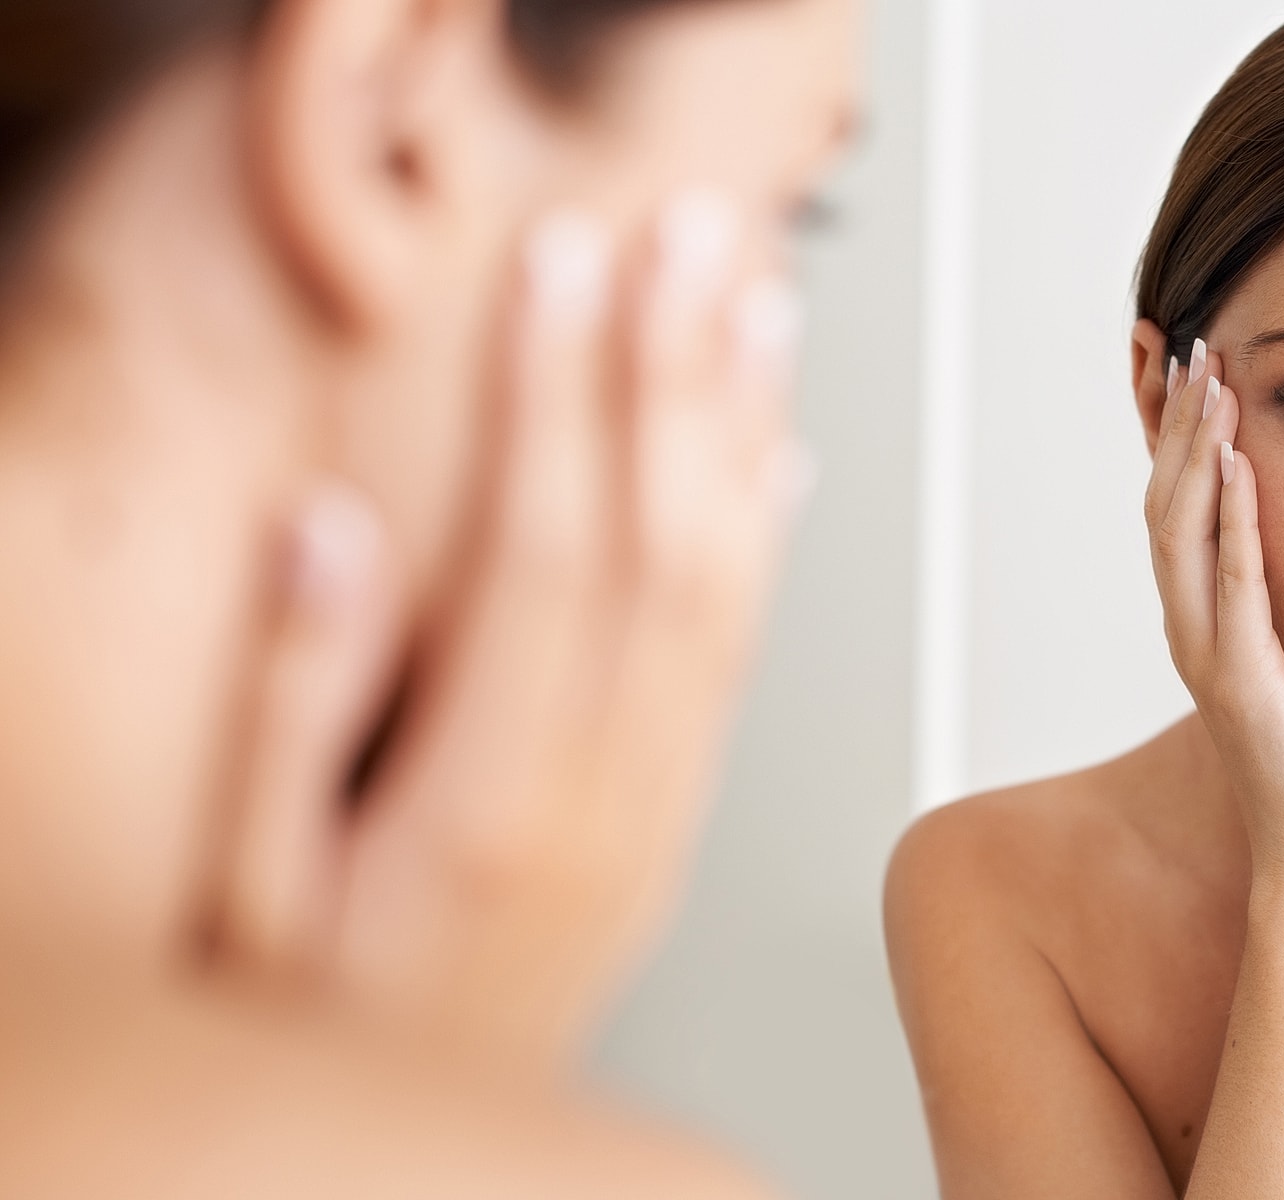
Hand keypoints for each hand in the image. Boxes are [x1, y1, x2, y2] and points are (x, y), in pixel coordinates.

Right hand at [198, 190, 812, 1066]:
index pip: (552, 553)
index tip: (573, 264)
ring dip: (742, 439)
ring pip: (727, 594)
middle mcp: (601, 802)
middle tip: (693, 239)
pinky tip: (774, 471)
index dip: (564, 394)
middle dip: (674, 376)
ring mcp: (652, 817)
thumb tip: (332, 535)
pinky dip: (764, 551)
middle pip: (666, 549)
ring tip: (756, 311)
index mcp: (491, 805)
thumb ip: (288, 717)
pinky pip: (740, 669)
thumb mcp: (238, 909)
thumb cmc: (319, 1048)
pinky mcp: (668, 833)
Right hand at [1145, 339, 1283, 879]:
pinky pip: (1228, 588)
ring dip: (1193, 451)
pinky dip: (1227, 522)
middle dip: (1176, 421)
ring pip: (1182, 533)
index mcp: (1215, 624)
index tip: (1196, 363)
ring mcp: (1208, 658)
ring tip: (1208, 379)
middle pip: (1168, 502)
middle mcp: (1196, 632)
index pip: (1185, 507)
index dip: (1181, 435)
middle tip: (1187, 342)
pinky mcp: (1239, 687)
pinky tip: (1236, 465)